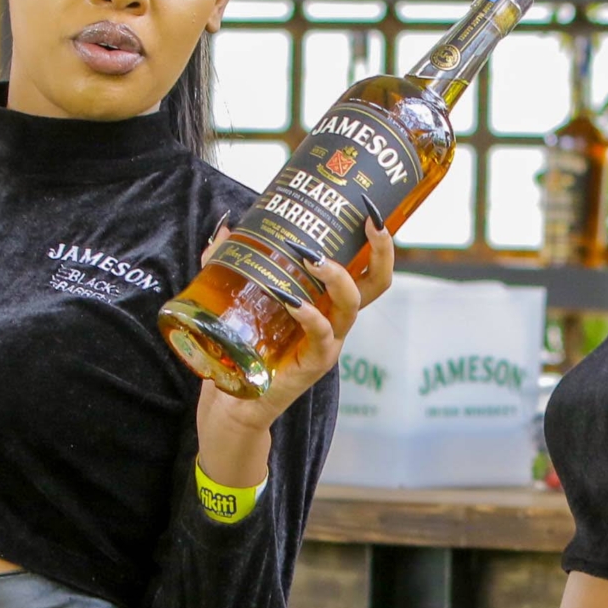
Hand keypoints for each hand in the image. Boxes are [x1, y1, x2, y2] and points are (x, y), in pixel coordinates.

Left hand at [196, 222, 396, 481]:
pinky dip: (310, 315)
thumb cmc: (243, 347)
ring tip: (313, 257)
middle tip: (368, 220)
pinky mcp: (313, 364)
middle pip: (376, 283)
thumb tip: (228, 227)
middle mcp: (336, 319)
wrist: (233, 399)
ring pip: (351, 305)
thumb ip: (231, 262)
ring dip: (336, 277)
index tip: (368, 207)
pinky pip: (322, 335)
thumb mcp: (238, 296)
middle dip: (380, 250)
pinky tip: (294, 302)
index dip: (376, 240)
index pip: (365, 267)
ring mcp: (328, 342)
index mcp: (327, 301)